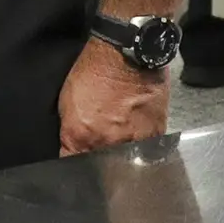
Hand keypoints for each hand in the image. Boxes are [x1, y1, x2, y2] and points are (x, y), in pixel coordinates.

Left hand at [59, 39, 169, 158]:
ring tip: (121, 143)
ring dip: (123, 160)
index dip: (75, 168)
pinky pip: (147, 153)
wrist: (127, 52)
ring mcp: (134, 141)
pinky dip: (142, 149)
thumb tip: (73, 149)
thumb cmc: (96, 70)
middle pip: (103, 171)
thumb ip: (70, 132)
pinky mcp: (155, 135)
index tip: (78, 165)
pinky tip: (137, 136)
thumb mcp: (67, 101)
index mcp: (81, 136)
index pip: (73, 166)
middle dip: (100, 168)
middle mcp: (108, 143)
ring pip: (127, 165)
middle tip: (102, 153)